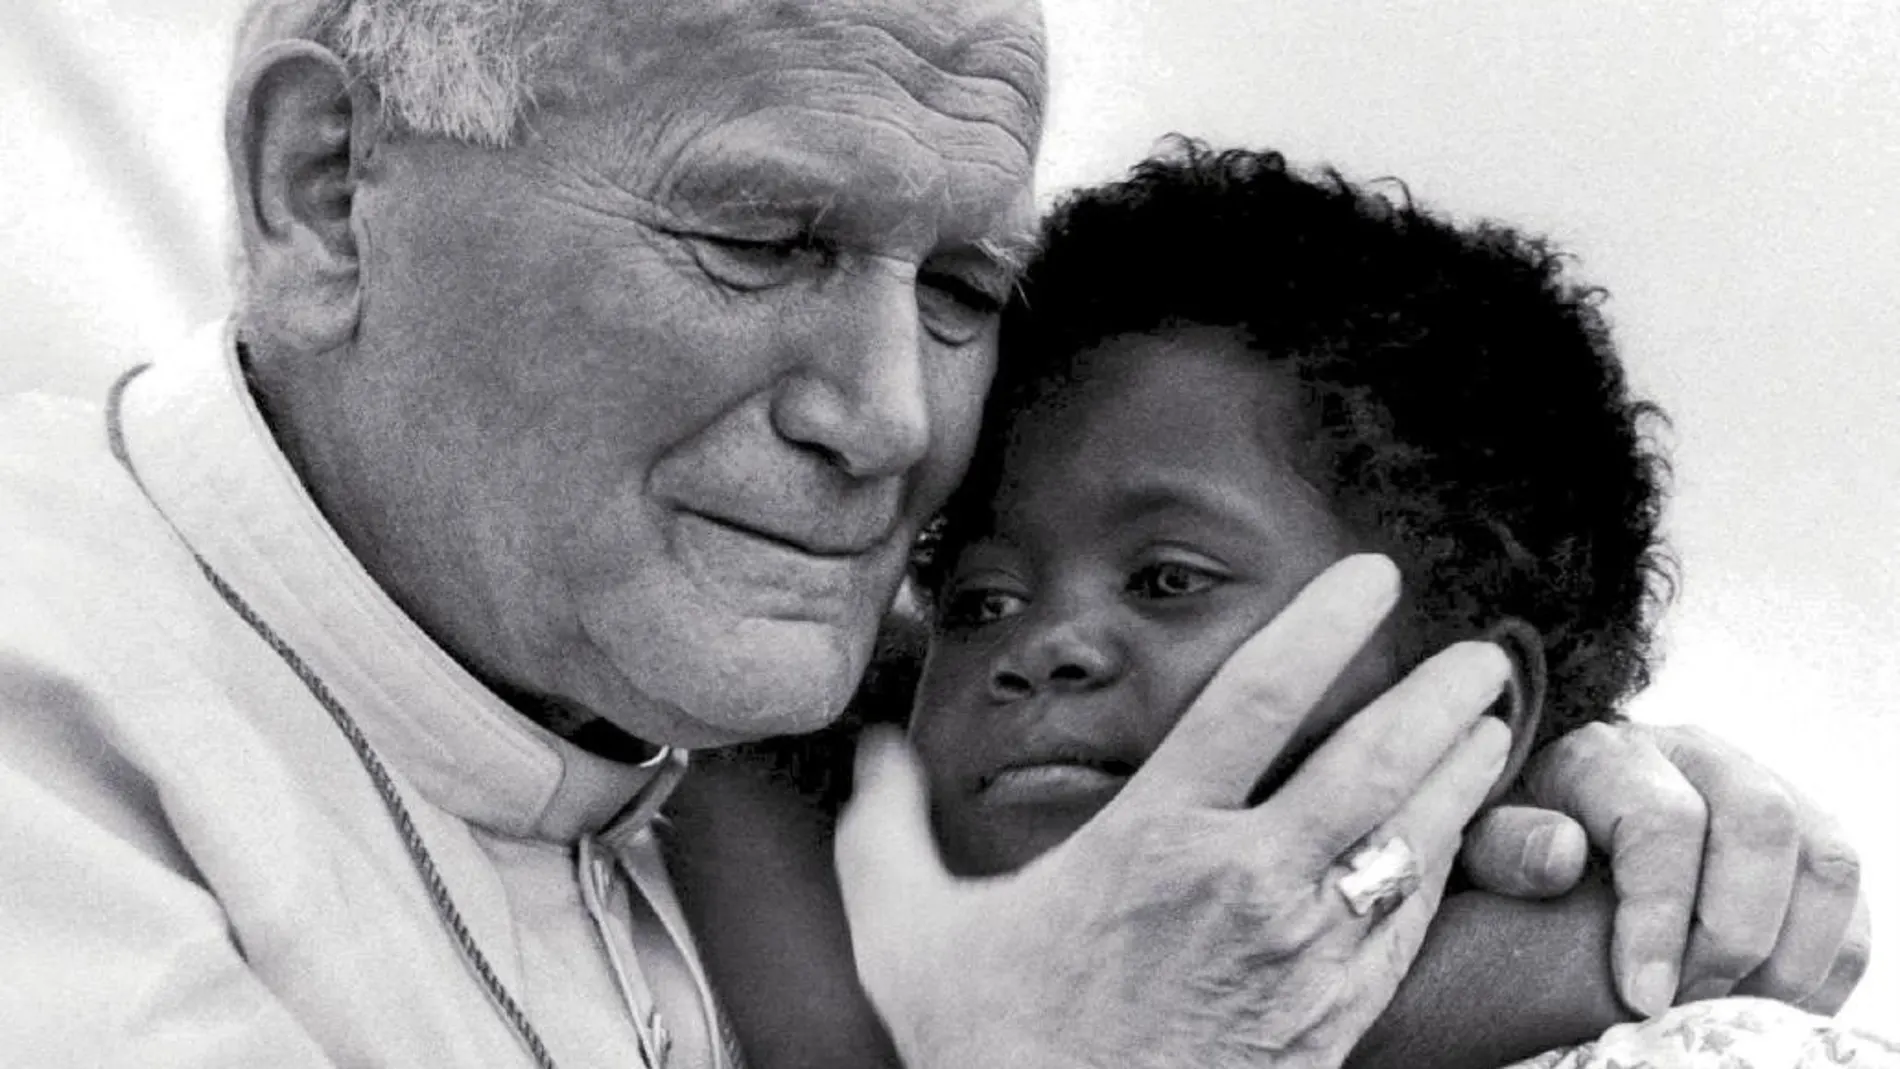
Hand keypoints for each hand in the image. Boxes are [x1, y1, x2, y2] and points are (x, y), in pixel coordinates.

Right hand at [835, 555, 1515, 1068]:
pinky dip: (1441, 870)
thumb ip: (884, 829)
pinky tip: (1451, 840)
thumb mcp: (906, 933)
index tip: (1371, 575)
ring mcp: (1299, 955)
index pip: (1256, 698)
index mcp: (1152, 841)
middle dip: (1437, 696)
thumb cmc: (993, 1051)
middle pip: (1369, 761)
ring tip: (1492, 723)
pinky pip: (1408, 927)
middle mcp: (1242, 884)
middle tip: (1477, 654)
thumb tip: (869, 748)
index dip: (1322, 621)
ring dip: (1461, 775)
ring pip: (1411, 841)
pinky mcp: (1332, 1019)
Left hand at [1458, 721, 1869, 1016]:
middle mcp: (1698, 753)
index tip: (1640, 995)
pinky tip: (1770, 1002)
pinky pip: (1852, 897)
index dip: (1660, 916)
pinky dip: (1828, 961)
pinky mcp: (1806, 833)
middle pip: (1762, 821)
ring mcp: (1763, 786)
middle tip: (1690, 1003)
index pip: (1663, 819)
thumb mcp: (1482, 841)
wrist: (1552, 826)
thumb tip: (1561, 853)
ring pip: (1825, 856)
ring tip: (1729, 1006)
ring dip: (1791, 951)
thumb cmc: (1516, 844)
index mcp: (1610, 753)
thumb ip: (1506, 845)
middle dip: (1734, 932)